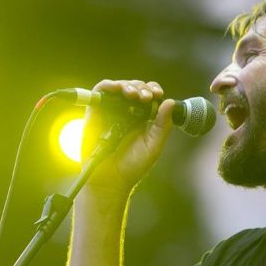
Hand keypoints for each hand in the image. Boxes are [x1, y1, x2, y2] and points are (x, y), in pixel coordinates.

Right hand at [81, 79, 174, 197]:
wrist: (111, 180)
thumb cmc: (132, 166)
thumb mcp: (153, 145)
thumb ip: (162, 125)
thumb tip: (170, 102)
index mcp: (141, 118)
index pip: (148, 95)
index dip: (153, 89)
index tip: (158, 94)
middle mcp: (126, 112)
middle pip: (134, 88)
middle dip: (142, 88)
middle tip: (146, 97)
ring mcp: (110, 111)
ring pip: (118, 87)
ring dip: (128, 85)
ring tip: (134, 94)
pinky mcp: (95, 113)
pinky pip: (100, 93)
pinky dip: (108, 86)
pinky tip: (117, 89)